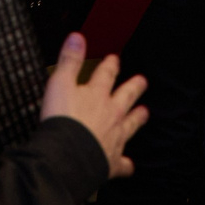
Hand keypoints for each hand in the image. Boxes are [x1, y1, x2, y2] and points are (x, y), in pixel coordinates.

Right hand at [39, 33, 149, 177]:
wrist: (67, 156)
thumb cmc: (62, 121)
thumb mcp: (60, 83)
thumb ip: (69, 60)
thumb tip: (77, 37)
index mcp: (97, 95)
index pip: (106, 75)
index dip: (111, 65)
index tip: (115, 59)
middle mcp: (110, 115)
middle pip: (126, 97)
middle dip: (134, 88)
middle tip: (142, 81)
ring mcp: (113, 137)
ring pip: (130, 125)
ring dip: (136, 119)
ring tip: (144, 113)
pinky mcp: (111, 160)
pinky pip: (122, 163)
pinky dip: (126, 165)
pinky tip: (129, 166)